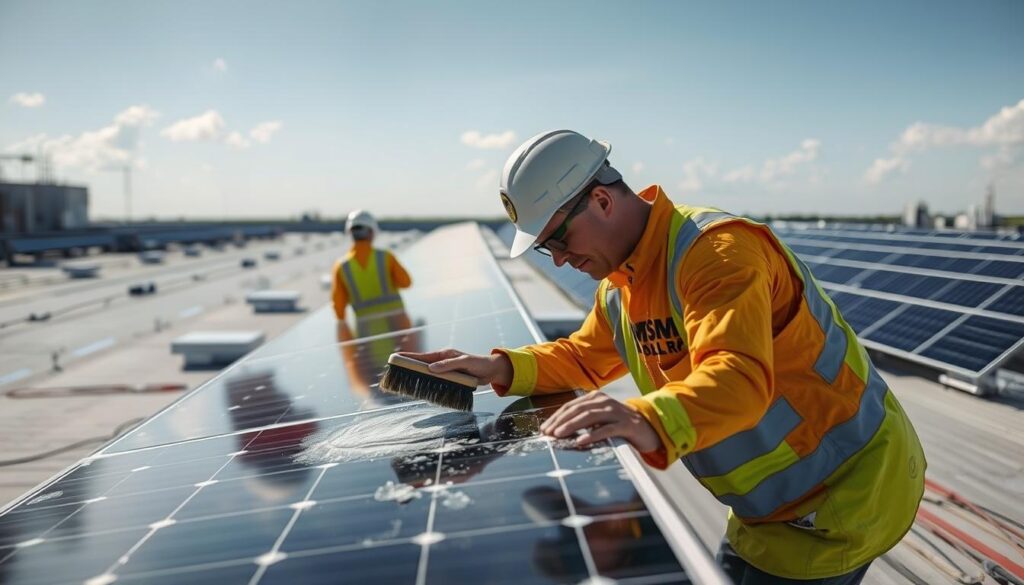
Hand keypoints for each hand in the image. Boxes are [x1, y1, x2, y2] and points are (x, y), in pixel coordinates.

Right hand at [397, 349, 512, 387]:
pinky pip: (435, 380)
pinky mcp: (450, 377)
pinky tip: (421, 388)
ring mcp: (445, 369)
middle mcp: (442, 361)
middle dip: (408, 367)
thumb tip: (430, 369)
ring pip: (427, 373)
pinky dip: (427, 383)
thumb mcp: (465, 363)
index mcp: (444, 355)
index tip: (396, 359)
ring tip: (402, 380)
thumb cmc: (479, 364)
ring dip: (416, 376)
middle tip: (394, 371)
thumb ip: (448, 365)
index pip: (423, 356)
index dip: (409, 358)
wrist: (491, 371)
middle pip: (421, 364)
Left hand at [539, 392, 661, 452]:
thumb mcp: (600, 420)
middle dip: (560, 421)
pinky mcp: (626, 424)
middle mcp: (605, 401)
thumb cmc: (619, 426)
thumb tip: (558, 432)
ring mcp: (616, 412)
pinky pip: (606, 429)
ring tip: (559, 435)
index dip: (556, 416)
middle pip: (577, 409)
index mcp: (596, 398)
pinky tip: (580, 442)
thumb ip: (583, 422)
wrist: (649, 428)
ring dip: (572, 426)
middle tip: (548, 433)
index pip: (571, 406)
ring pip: (589, 416)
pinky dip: (592, 435)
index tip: (544, 429)